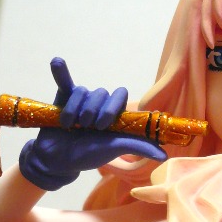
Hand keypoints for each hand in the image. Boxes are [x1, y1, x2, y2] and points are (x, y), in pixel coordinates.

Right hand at [19, 57, 165, 189]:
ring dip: (74, 110)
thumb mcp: (115, 150)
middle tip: (86, 127)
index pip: (120, 94)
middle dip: (92, 111)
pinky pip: (64, 81)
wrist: (59, 160)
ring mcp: (81, 100)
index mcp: (114, 113)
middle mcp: (100, 103)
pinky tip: (57, 62)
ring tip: (70, 126)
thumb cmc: (90, 154)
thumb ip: (139, 147)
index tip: (103, 125)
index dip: (112, 106)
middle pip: (101, 92)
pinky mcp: (63, 97)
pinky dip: (60, 71)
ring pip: (82, 91)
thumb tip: (164, 156)